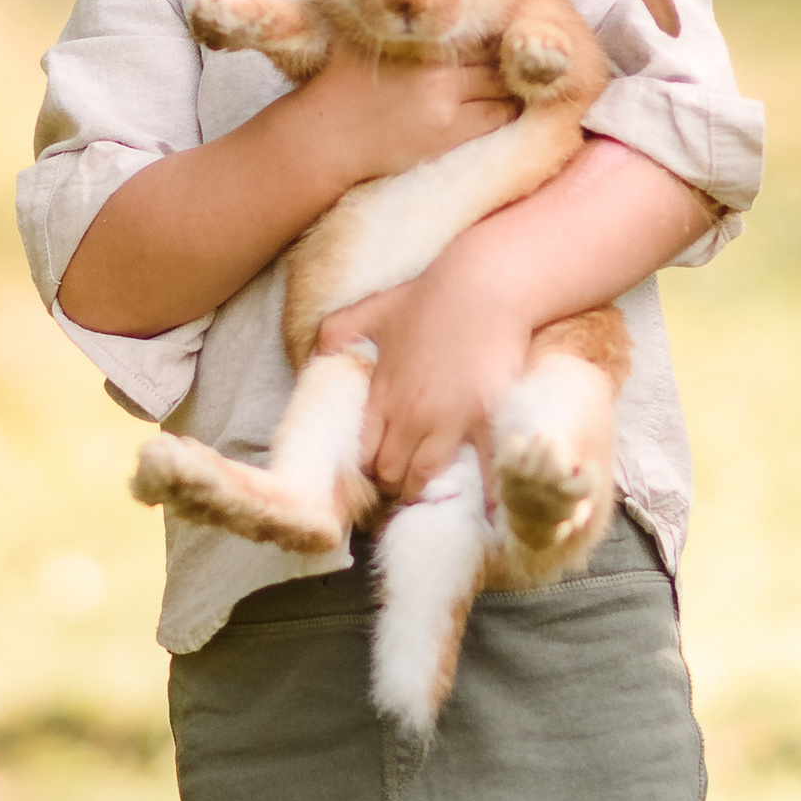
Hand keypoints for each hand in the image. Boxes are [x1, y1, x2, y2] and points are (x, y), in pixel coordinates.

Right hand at [288, 48, 513, 192]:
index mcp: (415, 41)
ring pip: (503, 86)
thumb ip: (389, 16)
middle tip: (517, 54)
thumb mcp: (359, 35)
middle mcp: (435, 70)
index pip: (474, 26)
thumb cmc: (337, 85)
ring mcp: (445, 105)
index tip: (500, 29)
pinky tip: (508, 104)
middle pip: (494, 55)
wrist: (324, 139)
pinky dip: (508, 108)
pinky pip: (498, 117)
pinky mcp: (449, 135)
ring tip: (514, 79)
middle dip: (506, 54)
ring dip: (511, 83)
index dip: (491, 27)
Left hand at [318, 250, 533, 506]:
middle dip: (393, 484)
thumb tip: (314, 356)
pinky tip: (487, 516)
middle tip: (402, 489)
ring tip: (430, 497)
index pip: (362, 453)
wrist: (485, 285)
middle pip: (390, 472)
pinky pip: (482, 472)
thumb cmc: (432, 296)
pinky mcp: (486, 419)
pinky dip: (483, 499)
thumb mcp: (373, 309)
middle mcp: (410, 414)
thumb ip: (337, 333)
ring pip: (423, 477)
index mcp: (382, 393)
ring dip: (423, 491)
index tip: (378, 474)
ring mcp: (448, 419)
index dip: (368, 469)